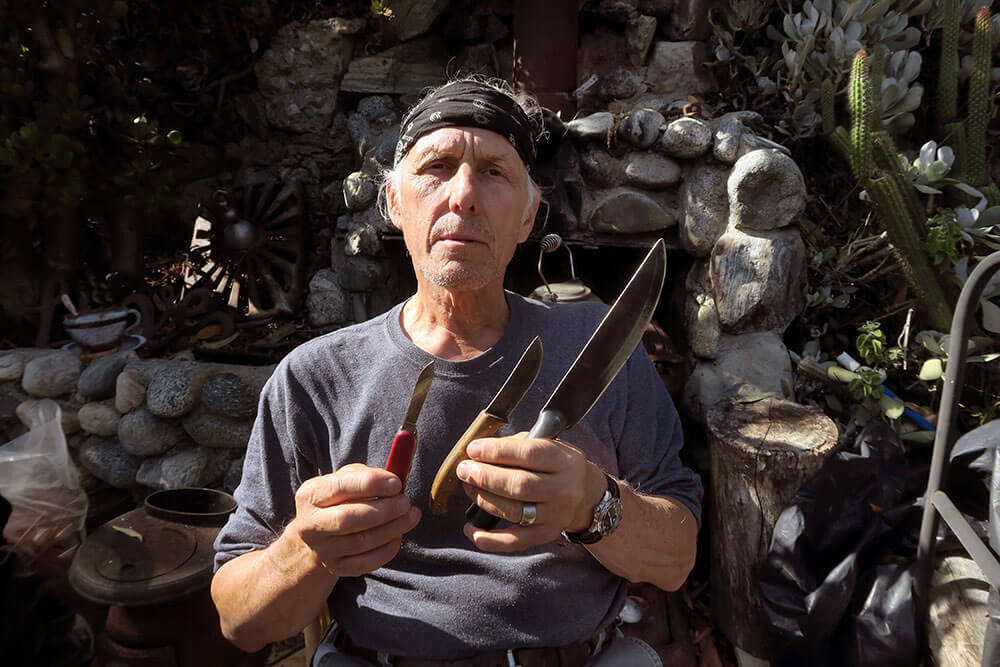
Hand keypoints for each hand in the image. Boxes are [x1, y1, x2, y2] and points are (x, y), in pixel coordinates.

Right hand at [283, 463, 420, 577]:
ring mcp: (322, 550)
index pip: (338, 488)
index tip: (396, 483)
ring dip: (392, 528)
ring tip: (411, 515)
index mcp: (310, 496)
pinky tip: (398, 535)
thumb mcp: (344, 479)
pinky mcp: (336, 567)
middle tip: (405, 502)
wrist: (317, 534)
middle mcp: (310, 525)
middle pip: (348, 520)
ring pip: (361, 542)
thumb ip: (365, 475)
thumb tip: (394, 481)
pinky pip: (366, 563)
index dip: (370, 484)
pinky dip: (387, 549)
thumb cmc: (338, 499)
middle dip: (383, 510)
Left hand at [456, 434, 605, 551]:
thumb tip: (479, 450)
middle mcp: (564, 489)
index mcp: (564, 460)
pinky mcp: (546, 534)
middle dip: (486, 477)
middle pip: (520, 485)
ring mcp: (556, 515)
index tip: (474, 449)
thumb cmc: (557, 465)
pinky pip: (515, 541)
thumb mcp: (547, 444)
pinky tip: (471, 529)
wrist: (586, 495)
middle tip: (464, 470)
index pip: (529, 454)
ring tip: (468, 487)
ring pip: (514, 511)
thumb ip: (517, 445)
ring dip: (484, 499)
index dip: (497, 451)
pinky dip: (490, 539)